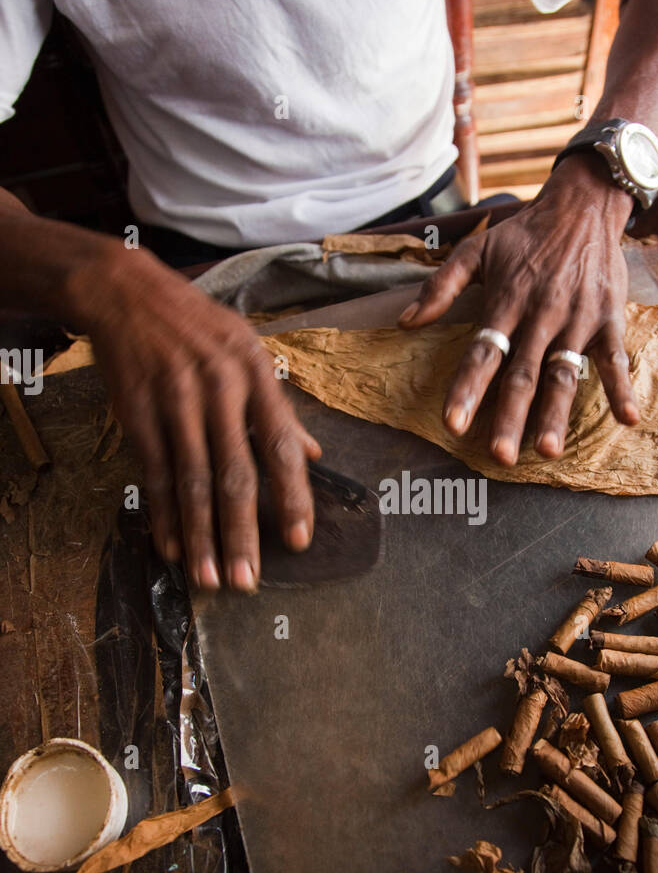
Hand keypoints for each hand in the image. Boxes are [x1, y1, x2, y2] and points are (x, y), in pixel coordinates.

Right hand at [72, 246, 319, 590]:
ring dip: (201, 535)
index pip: (280, 445)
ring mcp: (174, 400)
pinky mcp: (136, 411)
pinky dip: (163, 514)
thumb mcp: (248, 351)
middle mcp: (218, 388)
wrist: (127, 292)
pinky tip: (172, 546)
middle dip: (241, 533)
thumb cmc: (198, 326)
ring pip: (191, 480)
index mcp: (254, 374)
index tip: (298, 540)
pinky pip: (154, 473)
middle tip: (247, 580)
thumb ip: (280, 408)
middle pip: (234, 473)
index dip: (292, 496)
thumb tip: (315, 453)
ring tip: (209, 579)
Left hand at [398, 152, 638, 464]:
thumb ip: (441, 286)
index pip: (483, 352)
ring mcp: (577, 319)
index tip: (453, 423)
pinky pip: (616, 358)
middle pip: (522, 374)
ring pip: (564, 374)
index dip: (467, 389)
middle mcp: (541, 315)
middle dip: (510, 416)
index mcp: (507, 301)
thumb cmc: (525, 232)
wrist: (583, 204)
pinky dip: (623, 388)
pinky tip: (629, 419)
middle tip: (499, 455)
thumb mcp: (476, 249)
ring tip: (548, 449)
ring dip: (556, 413)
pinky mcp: (608, 318)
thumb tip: (405, 320)